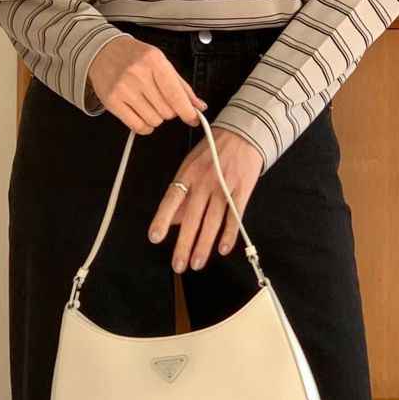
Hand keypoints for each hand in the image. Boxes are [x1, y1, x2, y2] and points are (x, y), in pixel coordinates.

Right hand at [87, 35, 207, 131]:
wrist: (103, 50)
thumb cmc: (135, 56)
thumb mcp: (161, 62)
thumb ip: (181, 86)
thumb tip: (198, 107)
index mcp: (154, 62)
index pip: (175, 95)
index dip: (187, 112)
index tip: (192, 119)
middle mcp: (138, 75)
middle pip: (167, 111)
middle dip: (169, 110)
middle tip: (161, 100)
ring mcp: (123, 89)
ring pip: (154, 120)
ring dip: (156, 117)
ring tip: (148, 103)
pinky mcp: (112, 101)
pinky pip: (137, 126)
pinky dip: (145, 126)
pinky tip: (142, 115)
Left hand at [147, 128, 263, 272]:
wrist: (243, 134)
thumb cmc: (213, 151)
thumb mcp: (190, 165)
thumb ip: (182, 193)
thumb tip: (173, 220)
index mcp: (188, 174)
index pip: (172, 198)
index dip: (163, 218)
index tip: (155, 237)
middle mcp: (204, 182)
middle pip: (193, 217)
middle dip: (185, 244)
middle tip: (178, 265)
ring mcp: (224, 187)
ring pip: (212, 222)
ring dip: (204, 245)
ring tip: (197, 263)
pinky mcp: (242, 191)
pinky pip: (234, 217)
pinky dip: (229, 234)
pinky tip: (223, 249)